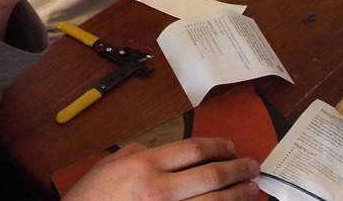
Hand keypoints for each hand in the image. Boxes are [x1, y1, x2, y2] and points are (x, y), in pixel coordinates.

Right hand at [62, 138, 259, 200]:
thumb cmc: (90, 199)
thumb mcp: (110, 165)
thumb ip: (137, 153)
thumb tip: (161, 148)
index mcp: (145, 165)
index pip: (192, 149)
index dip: (218, 147)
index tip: (231, 147)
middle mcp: (159, 189)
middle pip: (209, 175)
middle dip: (236, 170)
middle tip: (252, 167)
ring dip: (236, 196)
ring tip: (252, 190)